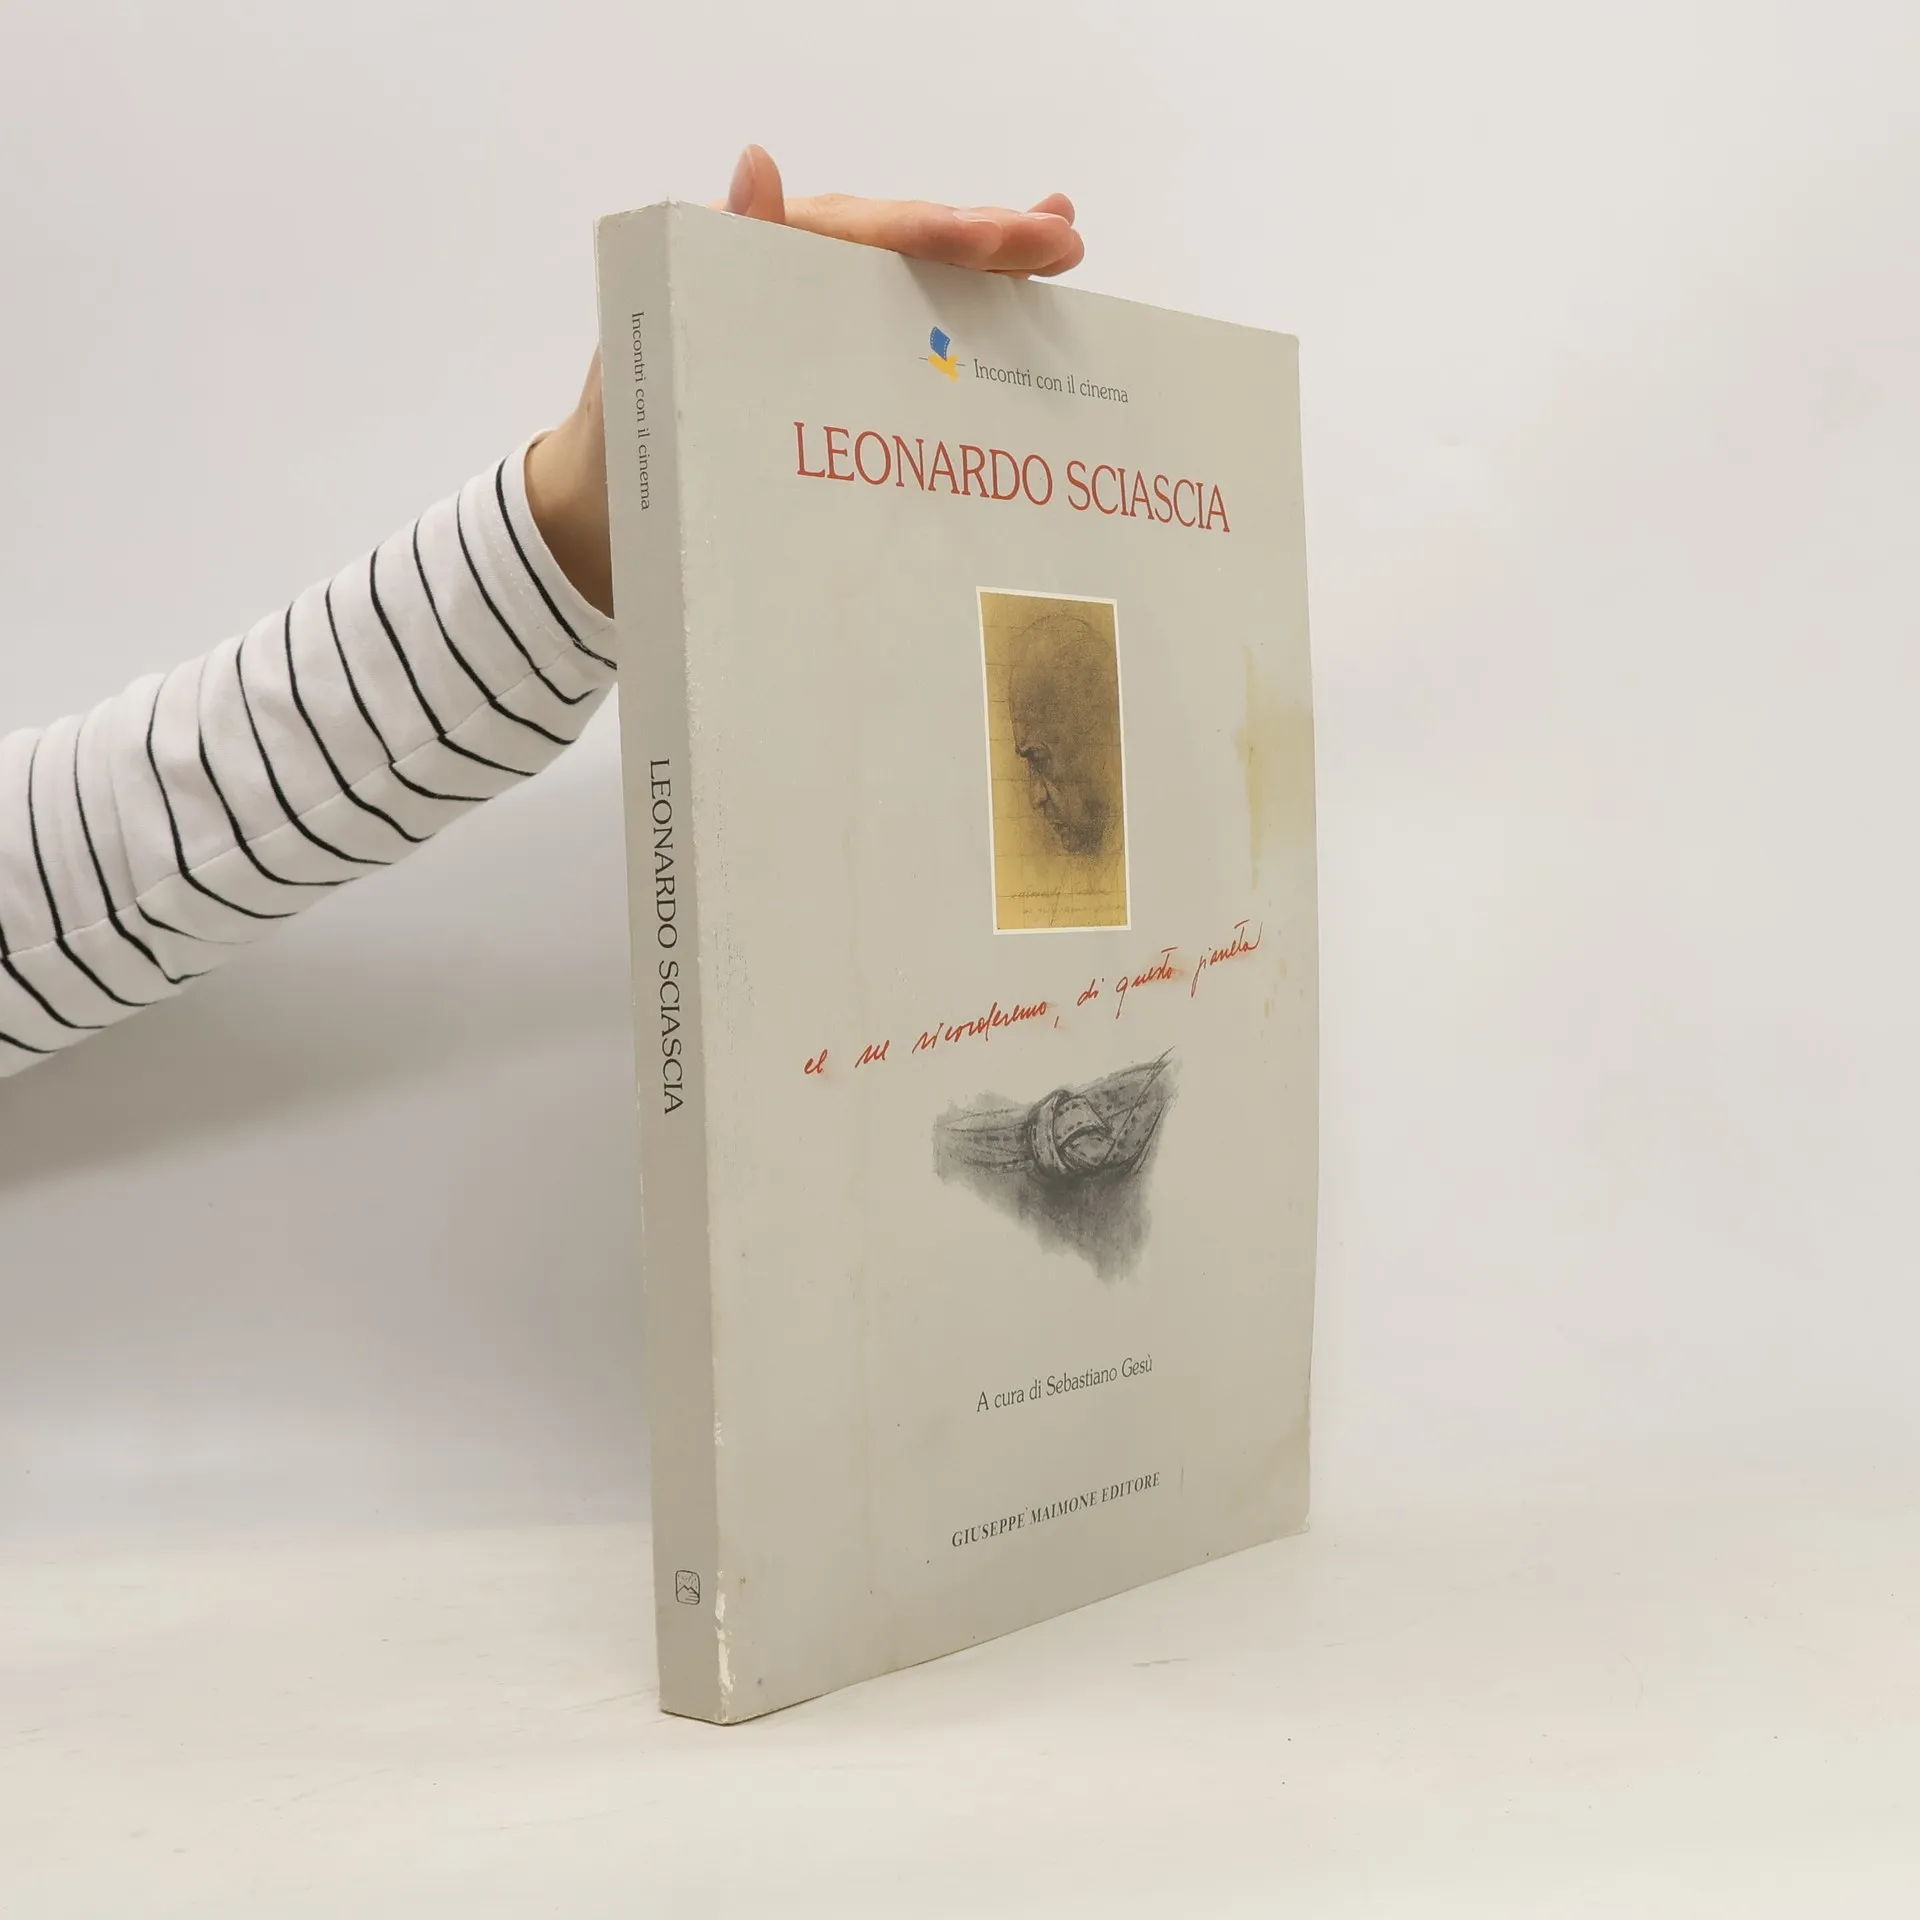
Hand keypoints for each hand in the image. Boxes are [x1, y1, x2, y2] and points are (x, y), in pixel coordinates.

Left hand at [525, 147, 1083, 615]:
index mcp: (734, 266)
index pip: (846, 234)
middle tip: (1062, 237)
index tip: (994, 240)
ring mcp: (805, 327)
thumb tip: (757, 169)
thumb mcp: (647, 373)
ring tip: (1060, 243)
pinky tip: (1018, 306)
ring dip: (986, 267)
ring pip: (906, 284)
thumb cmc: (619, 457)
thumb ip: (697, 277)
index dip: (926, 234)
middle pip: (891, 247)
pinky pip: (898, 335)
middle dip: (982, 239)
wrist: (596, 527)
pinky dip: (958, 321)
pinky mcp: (822, 372)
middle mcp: (777, 284)